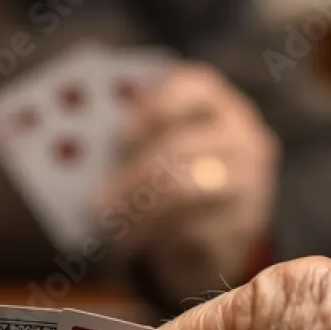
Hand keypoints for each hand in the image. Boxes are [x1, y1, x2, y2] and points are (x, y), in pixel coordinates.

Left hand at [99, 63, 278, 286]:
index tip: (119, 134)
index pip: (194, 87)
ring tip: (107, 223)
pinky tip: (130, 243)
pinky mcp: (244, 227)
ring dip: (138, 211)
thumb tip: (80, 150)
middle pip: (181, 147)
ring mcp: (251, 183)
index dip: (154, 106)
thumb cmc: (171, 176)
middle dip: (132, 175)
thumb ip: (129, 141)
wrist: (210, 233)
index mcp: (215, 104)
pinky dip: (156, 239)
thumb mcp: (154, 150)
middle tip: (96, 201)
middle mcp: (242, 137)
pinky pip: (196, 232)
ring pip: (186, 192)